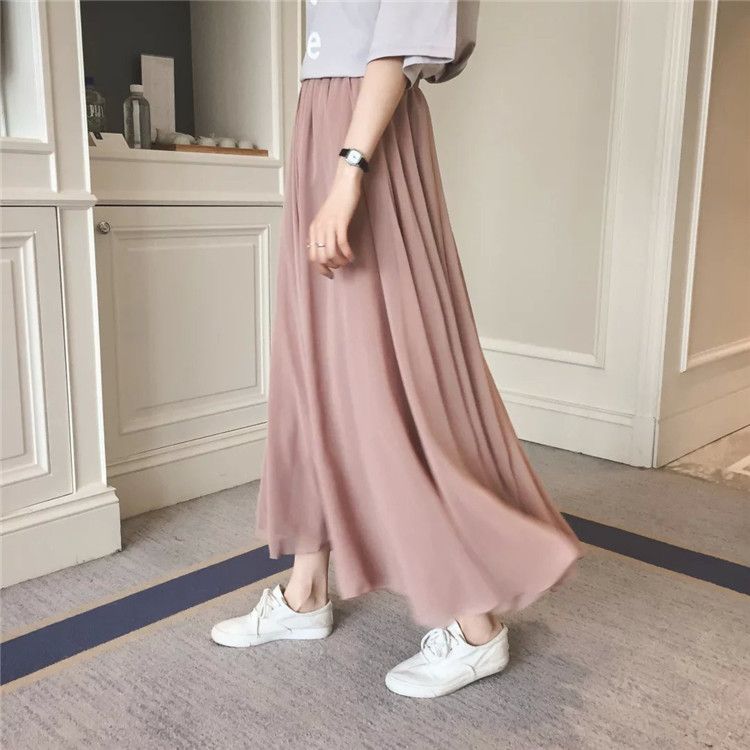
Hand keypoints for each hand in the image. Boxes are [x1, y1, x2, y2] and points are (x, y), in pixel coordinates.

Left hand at [308, 161, 361, 277]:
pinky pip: (342, 244)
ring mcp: (329, 225)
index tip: (330, 273)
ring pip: (330, 253)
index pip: (312, 256)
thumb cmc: (338, 201)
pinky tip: (352, 256)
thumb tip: (322, 249)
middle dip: (330, 267)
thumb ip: (322, 232)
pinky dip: (347, 253)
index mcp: (313, 229)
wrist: (345, 184)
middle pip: (320, 257)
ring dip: (340, 261)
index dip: (320, 268)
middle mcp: (319, 228)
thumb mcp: (325, 218)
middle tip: (340, 268)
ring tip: (347, 261)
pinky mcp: (341, 222)